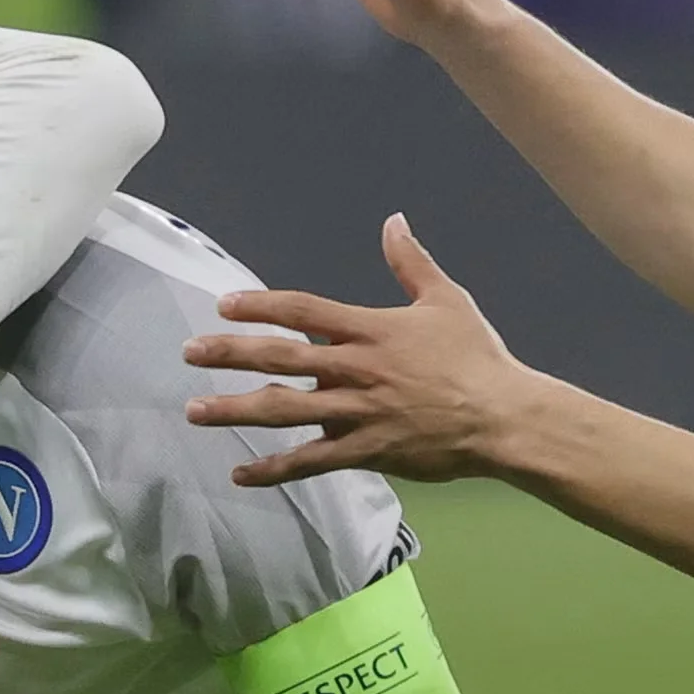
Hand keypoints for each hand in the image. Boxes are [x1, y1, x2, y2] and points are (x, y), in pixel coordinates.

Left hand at [182, 215, 549, 487]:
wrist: (504, 417)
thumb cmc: (477, 357)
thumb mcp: (446, 300)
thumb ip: (411, 262)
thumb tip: (394, 220)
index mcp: (370, 330)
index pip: (303, 310)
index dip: (260, 305)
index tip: (224, 305)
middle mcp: (356, 369)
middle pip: (281, 358)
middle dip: (230, 353)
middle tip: (189, 352)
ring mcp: (358, 412)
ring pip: (285, 411)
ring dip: (236, 410)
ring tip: (195, 411)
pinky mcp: (366, 450)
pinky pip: (311, 461)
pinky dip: (275, 469)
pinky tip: (242, 473)